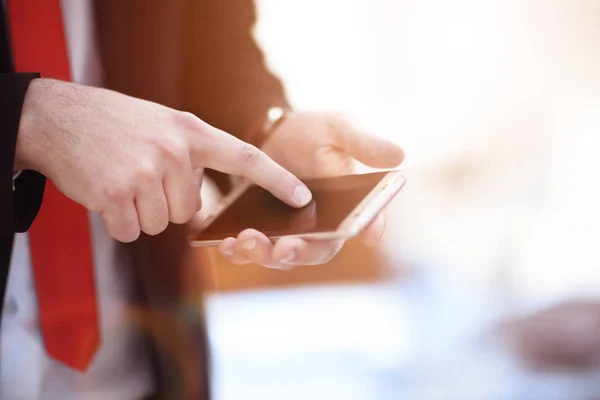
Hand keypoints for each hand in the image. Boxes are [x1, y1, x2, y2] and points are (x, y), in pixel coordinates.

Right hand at [15, 79, 311, 241]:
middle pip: (188, 212)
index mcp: (191, 131)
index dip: (277, 179)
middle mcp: (174, 151)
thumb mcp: (162, 125)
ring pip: (160, 224)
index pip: (244, 158)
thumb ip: (190, 159)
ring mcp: (145, 172)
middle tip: (140, 174)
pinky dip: (117, 221)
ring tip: (121, 179)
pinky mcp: (115, 193)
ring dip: (139, 212)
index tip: (302, 198)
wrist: (58, 118)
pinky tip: (105, 193)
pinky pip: (130, 231)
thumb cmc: (116, 125)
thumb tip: (200, 209)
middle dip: (165, 203)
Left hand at [218, 111, 403, 268]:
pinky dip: (239, 250)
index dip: (355, 233)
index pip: (356, 227)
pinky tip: (226, 244)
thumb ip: (365, 144)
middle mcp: (322, 225)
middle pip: (314, 251)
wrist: (277, 133)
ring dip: (263, 254)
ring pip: (280, 254)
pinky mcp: (264, 229)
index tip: (351, 236)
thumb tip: (399, 156)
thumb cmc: (318, 130)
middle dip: (296, 253)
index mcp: (347, 207)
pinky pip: (253, 247)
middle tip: (281, 248)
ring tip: (245, 241)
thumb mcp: (341, 128)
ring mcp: (292, 231)